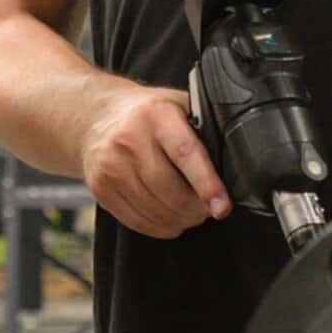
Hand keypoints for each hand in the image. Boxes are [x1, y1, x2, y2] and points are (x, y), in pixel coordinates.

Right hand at [79, 85, 230, 238]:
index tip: (221, 206)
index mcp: (156, 115)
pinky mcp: (101, 188)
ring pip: (156, 211)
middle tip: (209, 208)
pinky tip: (168, 216)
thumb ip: (203, 128)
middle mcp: (129, 139)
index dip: (207, 184)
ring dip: (180, 220)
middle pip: (171, 192)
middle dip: (197, 209)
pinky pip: (137, 221)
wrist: (95, 116)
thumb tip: (236, 161)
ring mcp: (111, 166)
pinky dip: (159, 226)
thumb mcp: (177, 106)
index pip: (185, 153)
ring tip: (189, 211)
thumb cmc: (146, 114)